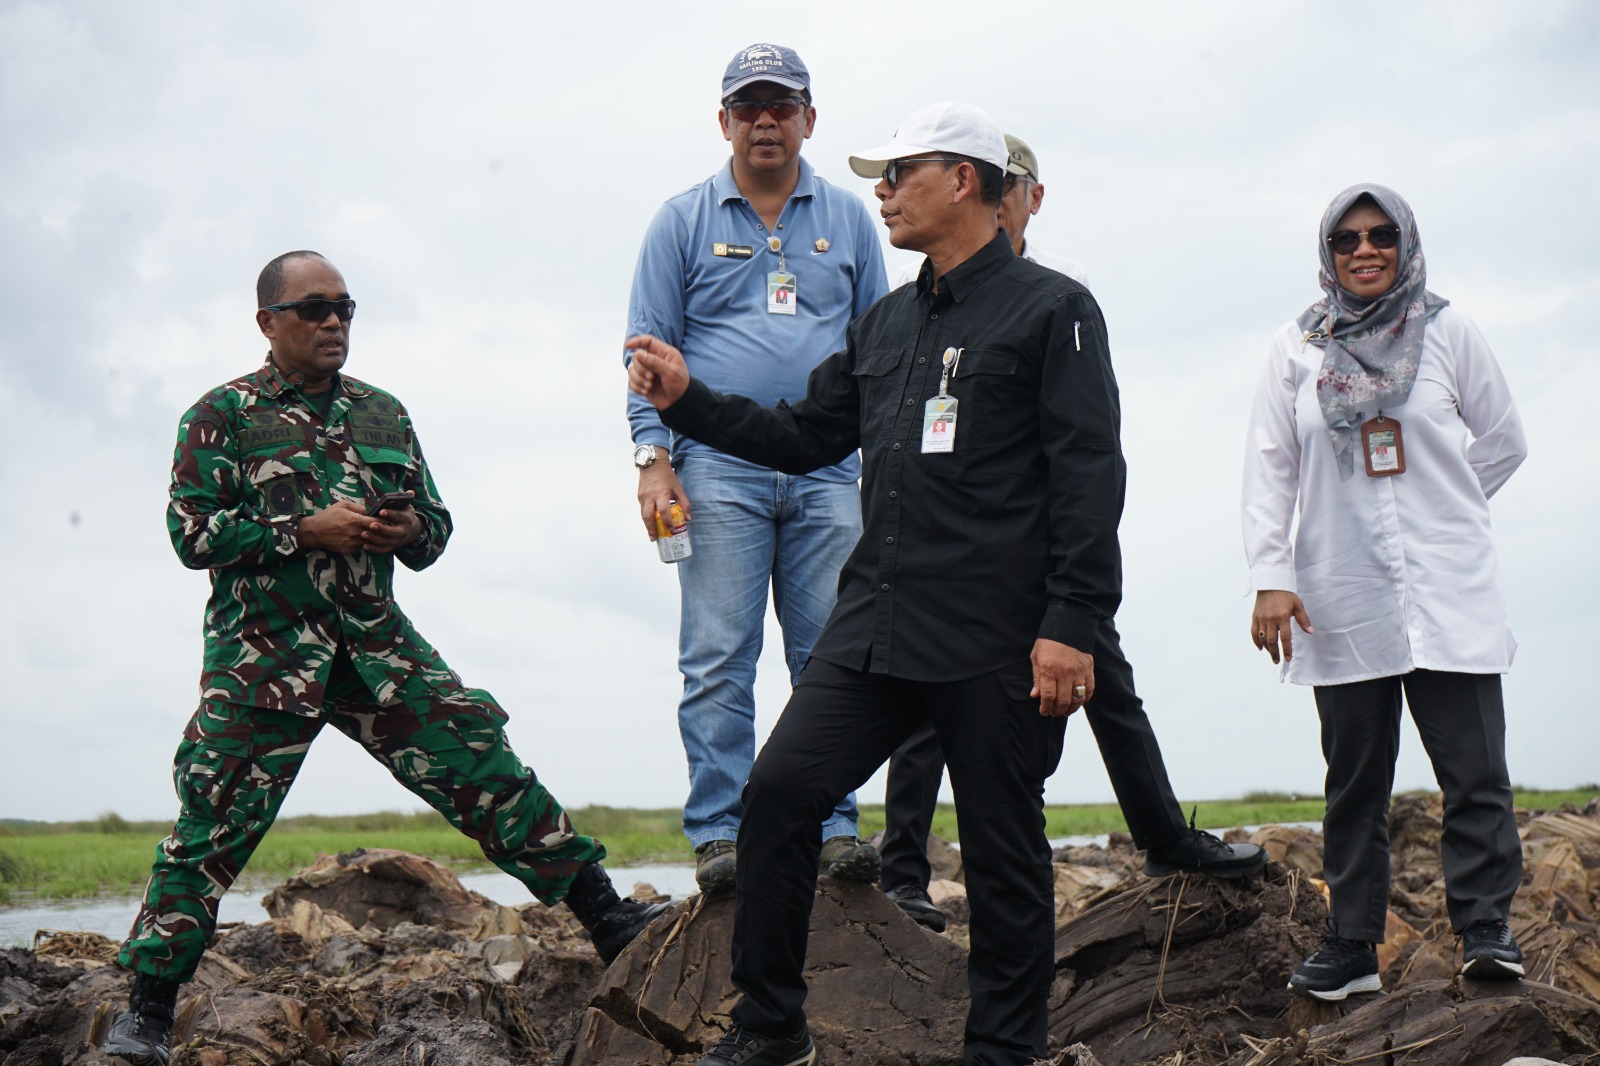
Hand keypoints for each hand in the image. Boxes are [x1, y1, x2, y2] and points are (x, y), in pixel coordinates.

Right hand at [298, 499, 417, 554]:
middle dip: (383, 530)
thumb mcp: (342, 505)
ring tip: (382, 535)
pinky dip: (367, 544)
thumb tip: (369, 511)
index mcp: (354, 520)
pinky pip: (362, 547)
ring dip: (376, 539)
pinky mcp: (349, 550)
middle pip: (375, 533)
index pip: (376, 521)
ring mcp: (352, 543)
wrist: (314, 532)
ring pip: (370, 542)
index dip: (384, 520)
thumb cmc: (328, 516)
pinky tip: (370, 541)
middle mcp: (355, 532)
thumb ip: (357, 508)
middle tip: (391, 528)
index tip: (390, 519)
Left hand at [361, 502, 421, 552]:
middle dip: (382, 529)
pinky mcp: (392, 547)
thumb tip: (410, 492)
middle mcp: (404, 531)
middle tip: (371, 525)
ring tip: (364, 534)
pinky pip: (383, 550)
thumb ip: (406, 499)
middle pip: (394, 532)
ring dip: (375, 539)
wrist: (411, 530)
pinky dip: (374, 549)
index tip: (381, 511)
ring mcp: (398, 541)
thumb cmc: (404, 514)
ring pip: (387, 542)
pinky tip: (365, 545)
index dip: (391, 514)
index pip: (399, 516)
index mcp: (407, 519)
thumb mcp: (407, 506)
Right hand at [626, 334, 690, 409]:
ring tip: (650, 386)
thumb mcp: (670, 372)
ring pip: (631, 370)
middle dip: (641, 369)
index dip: (637, 341)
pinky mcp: (642, 382)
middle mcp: (654, 360)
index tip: (627, 346)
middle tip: (652, 378)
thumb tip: (638, 353)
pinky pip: (631, 381)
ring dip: (638, 379)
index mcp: (664, 353)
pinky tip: (646, 391)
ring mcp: (647, 371)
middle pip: (637, 357)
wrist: (679, 403)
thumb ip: (655, 362)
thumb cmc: (679, 385)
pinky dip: (636, 387)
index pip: (648, 341)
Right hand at [637, 461, 689, 540]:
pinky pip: (642, 510)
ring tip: (653, 535)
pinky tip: (651, 523)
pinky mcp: (639, 496)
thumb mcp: (678, 488)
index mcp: (661, 494)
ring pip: (643, 515)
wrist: (652, 464)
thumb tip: (688, 519)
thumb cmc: (667, 476)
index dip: (668, 522)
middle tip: (655, 539)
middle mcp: (650, 496)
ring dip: (647, 526)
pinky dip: (646, 518)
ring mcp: (642, 497)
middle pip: (648, 516)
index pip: (663, 512)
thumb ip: (684, 503)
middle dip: (651, 529)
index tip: (672, 530)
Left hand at [1031, 638, 1093, 717]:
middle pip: (1063, 701)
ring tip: (1065, 711)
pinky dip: (1084, 699)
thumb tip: (1035, 696)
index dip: (1045, 708)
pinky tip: (1077, 702)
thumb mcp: (1036, 657)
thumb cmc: (1048, 642)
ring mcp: (1079, 672)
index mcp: (1049, 669)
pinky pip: (1089, 690)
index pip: (1048, 696)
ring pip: (1077, 698)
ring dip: (1071, 709)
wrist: (1068, 626)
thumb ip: (1037, 678)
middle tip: (1053, 713)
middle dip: (1057, 711)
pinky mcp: (1089, 670)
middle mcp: (1065, 672)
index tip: (1043, 711)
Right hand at [1252, 590, 1312, 664]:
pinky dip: (1256, 641)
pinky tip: (1261, 647)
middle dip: (1275, 653)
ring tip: (1272, 655)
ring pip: (1263, 638)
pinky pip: (1254, 632)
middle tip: (1278, 661)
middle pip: (1272, 640)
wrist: (1270, 583)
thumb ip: (1303, 620)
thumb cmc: (1285, 594)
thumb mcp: (1298, 605)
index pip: (1285, 637)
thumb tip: (1311, 631)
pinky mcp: (1255, 617)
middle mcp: (1271, 619)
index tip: (1288, 659)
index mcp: (1283, 617)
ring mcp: (1261, 619)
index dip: (1286, 649)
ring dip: (1267, 649)